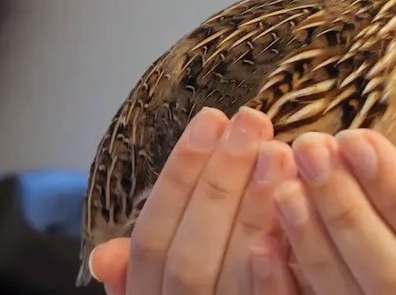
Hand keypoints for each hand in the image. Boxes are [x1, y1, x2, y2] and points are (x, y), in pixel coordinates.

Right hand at [88, 106, 298, 294]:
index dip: (180, 177)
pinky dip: (274, 273)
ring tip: (283, 151)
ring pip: (230, 274)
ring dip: (253, 210)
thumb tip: (105, 256)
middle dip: (221, 181)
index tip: (212, 119)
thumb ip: (149, 273)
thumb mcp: (171, 294)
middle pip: (192, 252)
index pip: (154, 239)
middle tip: (254, 121)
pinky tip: (290, 225)